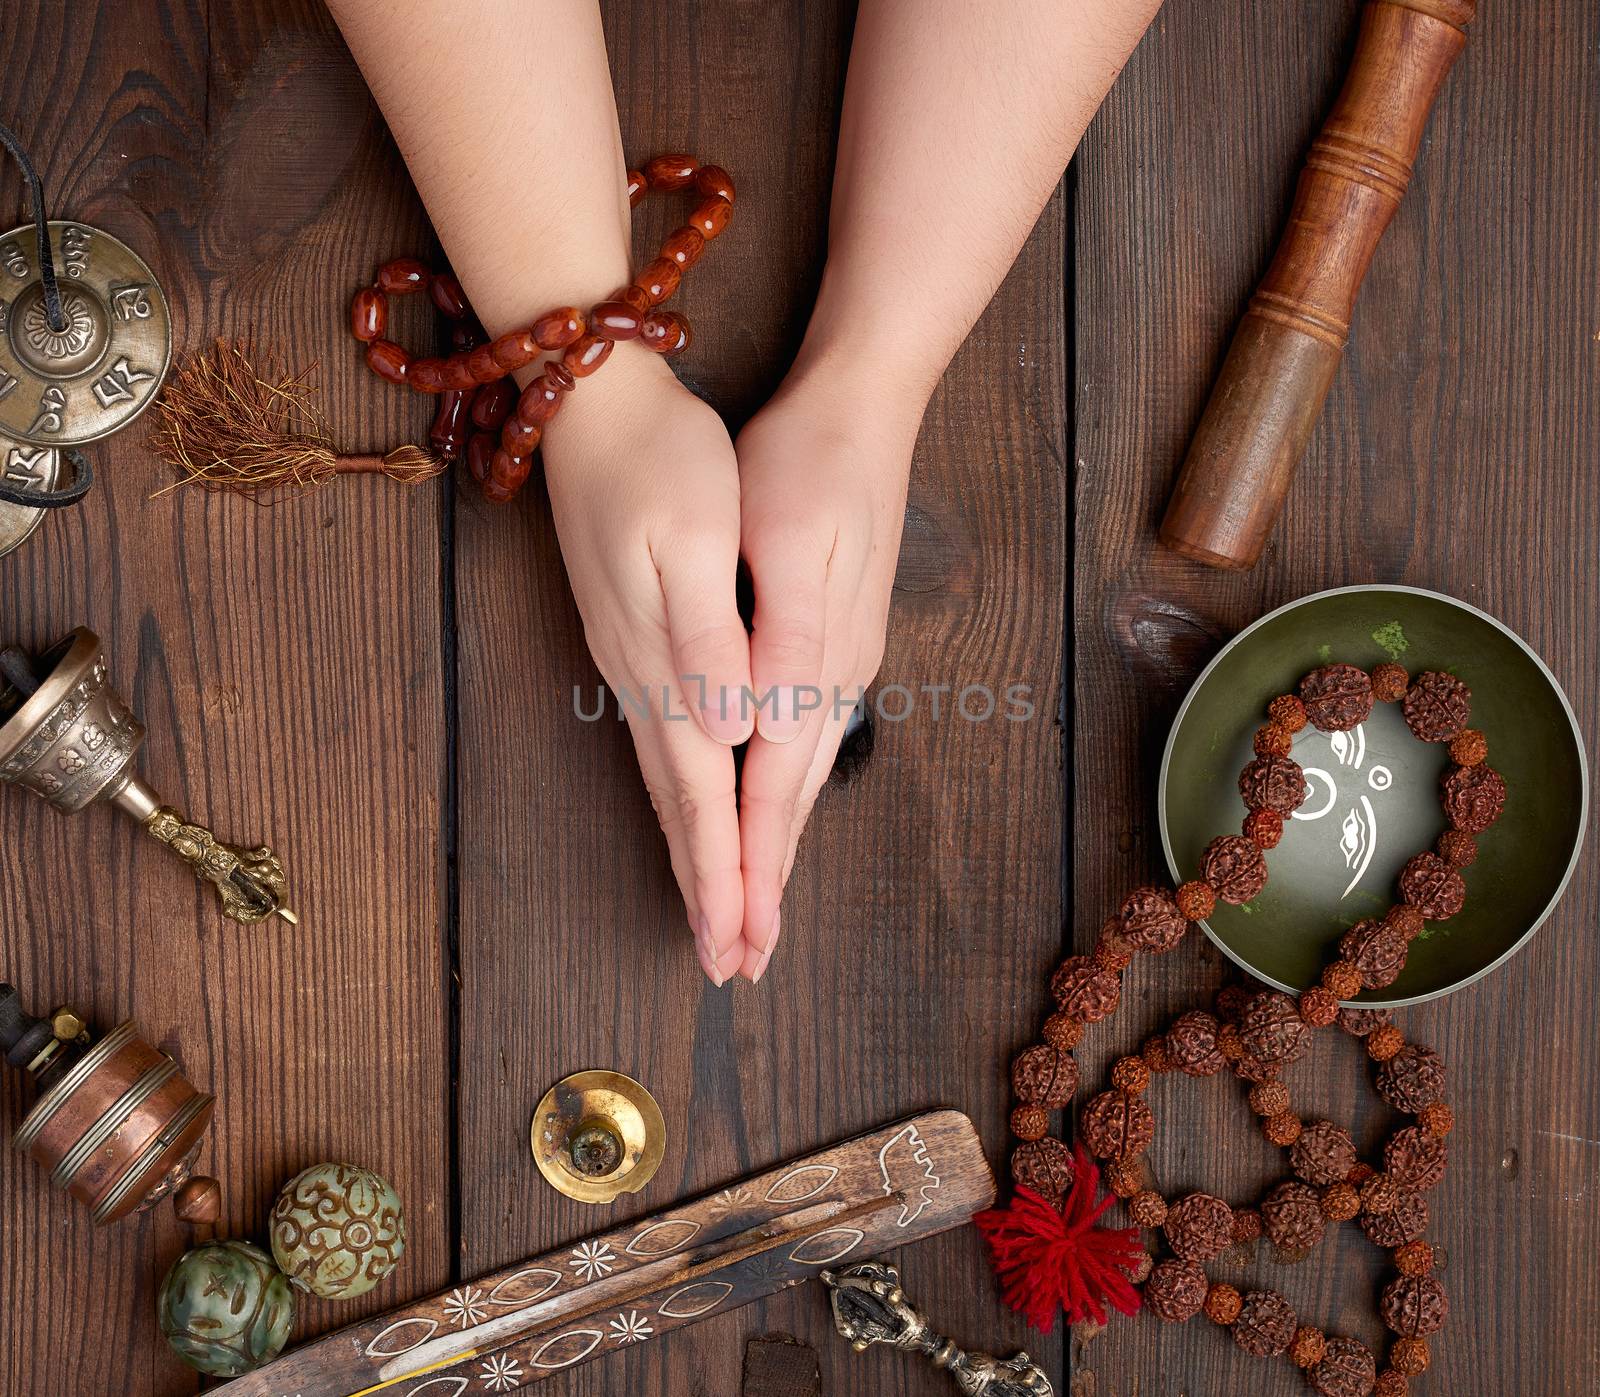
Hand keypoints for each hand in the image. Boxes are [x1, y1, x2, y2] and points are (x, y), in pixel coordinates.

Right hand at [542, 348, 753, 984]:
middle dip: (709, 888)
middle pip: (681, 806)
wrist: (593, 401)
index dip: (727, 874)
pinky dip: (684, 795)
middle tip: (728, 961)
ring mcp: (633, 662)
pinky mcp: (633, 639)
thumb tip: (731, 733)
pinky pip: (664, 742)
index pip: (705, 794)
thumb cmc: (656, 461)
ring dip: (695, 852)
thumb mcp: (689, 539)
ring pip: (670, 780)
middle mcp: (645, 678)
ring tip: (713, 911)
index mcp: (669, 664)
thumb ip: (707, 640)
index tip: (739, 947)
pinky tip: (694, 804)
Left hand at [731, 363, 919, 980]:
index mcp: (808, 664)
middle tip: (741, 959)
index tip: (729, 947)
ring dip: (772, 848)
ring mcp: (836, 663)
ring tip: (755, 908)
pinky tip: (772, 802)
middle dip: (760, 886)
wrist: (862, 406)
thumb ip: (770, 643)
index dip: (741, 873)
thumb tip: (747, 734)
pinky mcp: (831, 642)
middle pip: (787, 804)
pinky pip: (800, 743)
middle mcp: (828, 678)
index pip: (766, 794)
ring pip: (796, 780)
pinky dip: (781, 794)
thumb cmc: (809, 467)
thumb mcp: (783, 545)